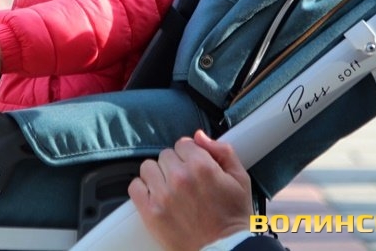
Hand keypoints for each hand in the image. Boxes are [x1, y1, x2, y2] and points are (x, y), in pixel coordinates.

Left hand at [129, 130, 252, 250]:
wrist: (224, 250)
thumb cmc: (233, 218)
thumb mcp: (240, 179)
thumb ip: (222, 151)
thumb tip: (199, 136)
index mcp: (202, 166)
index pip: (183, 143)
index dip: (189, 154)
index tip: (193, 167)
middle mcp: (180, 178)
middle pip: (165, 155)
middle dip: (175, 165)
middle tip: (185, 182)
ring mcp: (163, 195)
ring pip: (148, 168)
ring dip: (157, 176)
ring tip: (170, 190)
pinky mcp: (150, 212)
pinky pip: (135, 187)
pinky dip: (143, 189)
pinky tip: (155, 197)